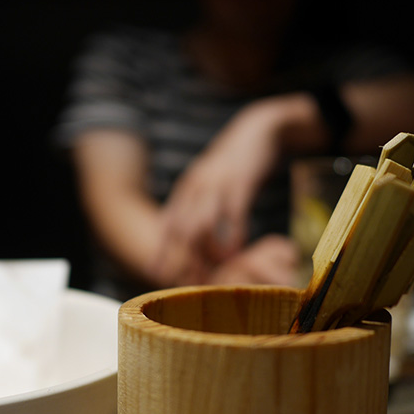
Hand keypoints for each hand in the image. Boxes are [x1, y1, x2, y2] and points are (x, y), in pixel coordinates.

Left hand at [153, 96, 304, 282]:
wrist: (258, 131)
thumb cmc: (232, 164)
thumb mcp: (208, 182)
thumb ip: (197, 205)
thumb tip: (187, 236)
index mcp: (186, 189)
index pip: (169, 224)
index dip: (162, 250)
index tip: (155, 273)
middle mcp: (196, 187)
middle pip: (182, 229)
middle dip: (181, 258)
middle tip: (185, 283)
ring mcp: (216, 184)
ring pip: (202, 224)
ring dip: (205, 251)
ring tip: (212, 273)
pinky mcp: (240, 181)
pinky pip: (232, 213)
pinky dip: (233, 235)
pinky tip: (236, 252)